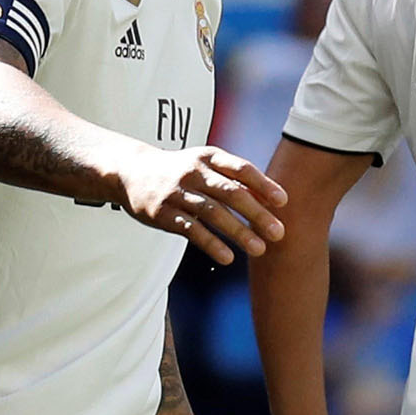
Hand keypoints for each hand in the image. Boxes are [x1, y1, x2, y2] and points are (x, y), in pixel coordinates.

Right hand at [116, 145, 287, 264]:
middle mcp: (193, 172)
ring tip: (259, 249)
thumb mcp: (205, 165)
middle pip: (230, 193)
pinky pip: (191, 230)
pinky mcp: (164, 213)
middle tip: (278, 233)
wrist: (132, 171)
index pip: (241, 169)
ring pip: (213, 213)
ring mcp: (177, 193)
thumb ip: (234, 180)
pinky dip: (211, 244)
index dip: (263, 185)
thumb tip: (270, 200)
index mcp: (209, 157)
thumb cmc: (180, 171)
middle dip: (256, 214)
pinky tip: (228, 257)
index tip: (283, 202)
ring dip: (238, 232)